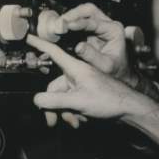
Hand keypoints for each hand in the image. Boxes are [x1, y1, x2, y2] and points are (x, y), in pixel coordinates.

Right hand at [27, 33, 154, 126]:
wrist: (130, 109)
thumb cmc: (111, 100)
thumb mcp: (79, 101)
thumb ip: (56, 100)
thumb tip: (37, 99)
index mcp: (76, 68)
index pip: (54, 53)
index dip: (40, 44)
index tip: (29, 36)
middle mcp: (78, 74)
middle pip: (54, 87)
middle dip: (52, 105)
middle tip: (52, 121)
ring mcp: (82, 84)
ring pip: (62, 97)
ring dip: (65, 112)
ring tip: (75, 122)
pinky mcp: (87, 94)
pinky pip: (72, 102)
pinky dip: (74, 112)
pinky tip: (82, 120)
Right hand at [45, 4, 137, 86]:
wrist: (116, 73)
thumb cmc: (115, 69)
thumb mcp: (106, 66)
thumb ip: (93, 56)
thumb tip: (79, 46)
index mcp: (114, 30)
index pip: (94, 21)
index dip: (79, 23)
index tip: (67, 26)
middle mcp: (107, 24)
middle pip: (88, 10)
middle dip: (72, 14)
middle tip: (59, 23)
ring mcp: (97, 26)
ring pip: (81, 13)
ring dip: (68, 17)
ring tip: (56, 26)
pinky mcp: (88, 30)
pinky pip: (76, 21)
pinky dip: (66, 24)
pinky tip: (58, 30)